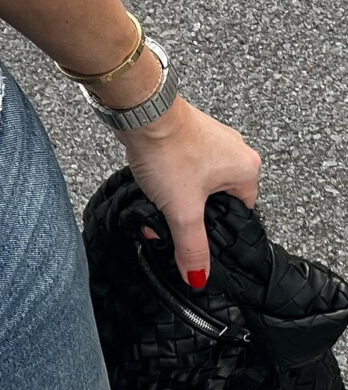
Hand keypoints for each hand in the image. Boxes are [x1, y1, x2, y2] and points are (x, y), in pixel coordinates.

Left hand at [113, 95, 261, 286]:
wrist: (142, 113)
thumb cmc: (170, 151)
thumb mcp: (183, 211)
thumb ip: (192, 247)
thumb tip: (198, 276)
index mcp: (247, 169)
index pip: (242, 213)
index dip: (217, 230)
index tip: (196, 239)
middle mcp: (235, 151)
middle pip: (217, 200)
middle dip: (190, 216)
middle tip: (170, 224)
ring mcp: (211, 140)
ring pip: (197, 184)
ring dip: (176, 200)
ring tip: (158, 207)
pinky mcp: (188, 135)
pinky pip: (184, 168)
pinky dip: (169, 181)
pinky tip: (153, 187)